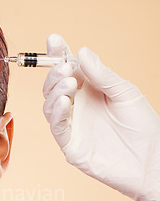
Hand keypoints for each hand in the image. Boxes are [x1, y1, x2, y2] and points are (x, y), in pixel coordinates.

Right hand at [43, 34, 159, 200]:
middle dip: (55, 74)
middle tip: (66, 68)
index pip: (68, 70)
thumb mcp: (124, 92)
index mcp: (90, 92)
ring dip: (55, 91)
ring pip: (50, 105)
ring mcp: (73, 126)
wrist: (151, 160)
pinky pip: (56, 126)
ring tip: (69, 83)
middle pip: (54, 86)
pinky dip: (56, 112)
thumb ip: (101, 75)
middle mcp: (78, 107)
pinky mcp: (70, 145)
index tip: (53, 40)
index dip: (58, 55)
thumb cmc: (142, 127)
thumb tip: (81, 52)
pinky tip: (65, 101)